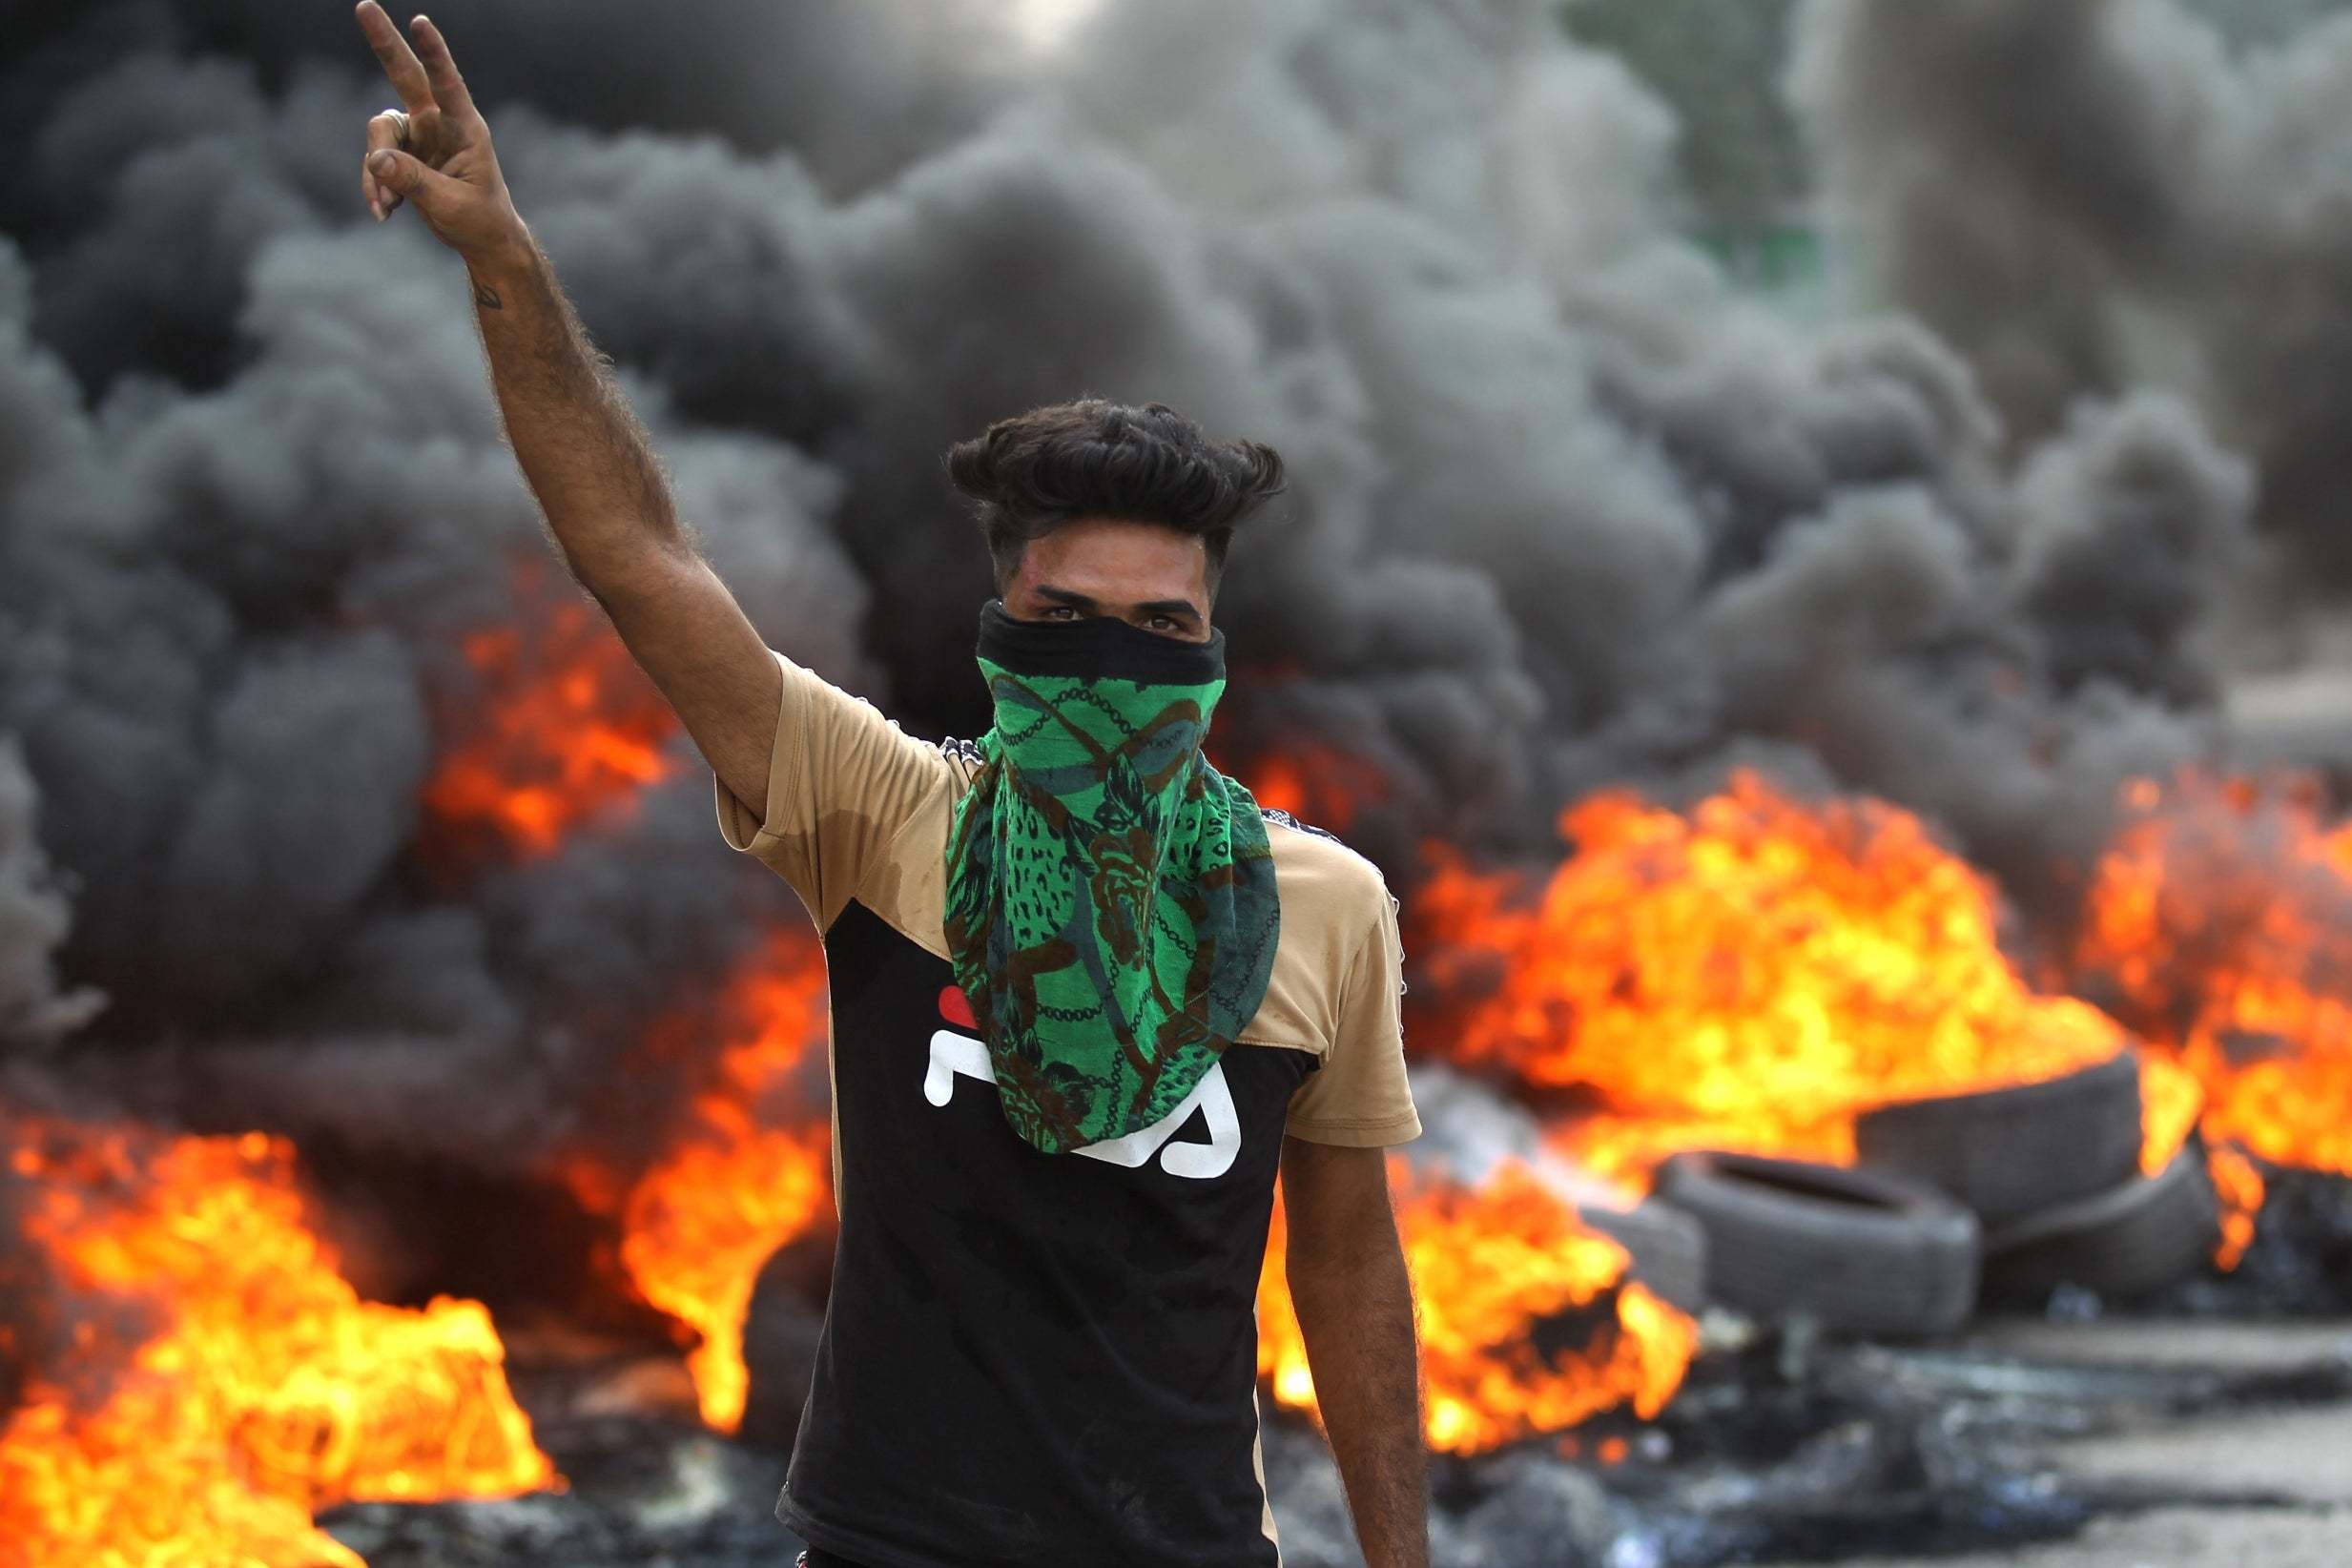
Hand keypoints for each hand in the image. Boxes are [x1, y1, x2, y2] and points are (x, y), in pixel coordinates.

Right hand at [354, 3, 521, 260]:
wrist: (481, 239)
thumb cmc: (479, 219)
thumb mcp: (450, 204)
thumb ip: (414, 181)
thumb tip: (376, 160)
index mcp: (465, 128)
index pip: (448, 84)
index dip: (434, 54)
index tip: (420, 23)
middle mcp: (439, 122)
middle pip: (405, 75)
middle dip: (384, 42)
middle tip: (364, 5)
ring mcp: (418, 134)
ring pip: (380, 133)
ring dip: (376, 171)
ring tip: (386, 208)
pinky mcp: (402, 152)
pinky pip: (375, 160)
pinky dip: (375, 185)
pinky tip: (384, 213)